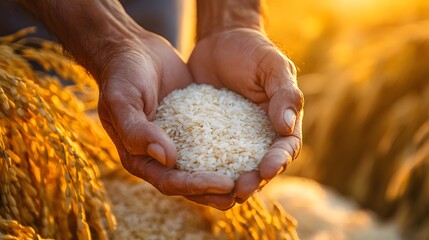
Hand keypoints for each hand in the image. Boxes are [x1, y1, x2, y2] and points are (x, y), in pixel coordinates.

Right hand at [97, 32, 234, 209]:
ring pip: (203, 166)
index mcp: (139, 157)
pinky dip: (228, 149)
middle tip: (246, 190)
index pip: (170, 181)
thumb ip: (137, 131)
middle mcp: (159, 155)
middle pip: (190, 182)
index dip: (197, 186)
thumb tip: (167, 159)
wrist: (132, 49)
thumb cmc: (121, 74)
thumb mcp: (122, 100)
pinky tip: (251, 149)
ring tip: (254, 178)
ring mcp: (177, 141)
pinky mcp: (192, 126)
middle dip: (216, 190)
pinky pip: (211, 141)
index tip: (226, 184)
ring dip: (226, 175)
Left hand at [188, 28, 303, 203]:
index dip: (278, 161)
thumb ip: (283, 94)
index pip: (285, 147)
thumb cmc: (253, 51)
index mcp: (281, 122)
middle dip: (252, 180)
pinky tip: (191, 173)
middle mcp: (259, 136)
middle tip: (239, 189)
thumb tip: (287, 126)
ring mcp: (233, 138)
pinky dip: (202, 165)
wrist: (221, 41)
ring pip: (233, 166)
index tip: (267, 169)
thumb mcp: (272, 66)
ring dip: (228, 181)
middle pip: (260, 166)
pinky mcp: (209, 135)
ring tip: (218, 190)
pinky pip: (206, 153)